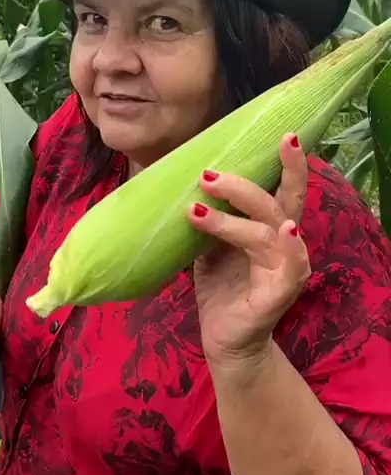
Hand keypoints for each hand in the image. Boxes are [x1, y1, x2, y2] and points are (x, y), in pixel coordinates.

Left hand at [189, 133, 310, 367]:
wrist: (223, 339)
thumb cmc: (221, 287)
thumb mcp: (211, 245)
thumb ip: (211, 216)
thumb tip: (185, 180)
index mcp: (271, 229)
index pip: (284, 190)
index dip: (288, 164)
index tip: (284, 134)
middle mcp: (285, 244)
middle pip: (280, 202)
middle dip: (249, 183)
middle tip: (209, 174)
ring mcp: (285, 269)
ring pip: (265, 231)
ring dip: (231, 218)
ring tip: (196, 208)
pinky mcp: (278, 294)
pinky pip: (290, 267)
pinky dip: (289, 247)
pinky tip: (283, 231)